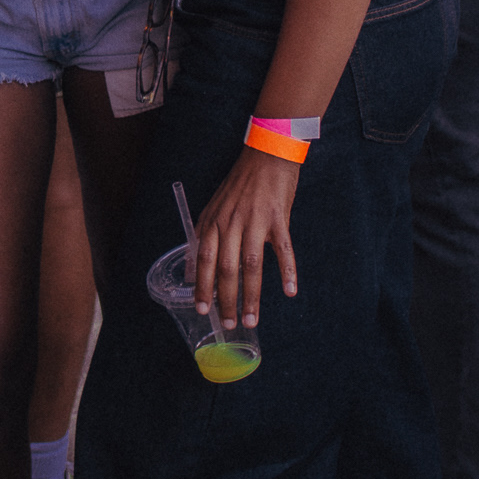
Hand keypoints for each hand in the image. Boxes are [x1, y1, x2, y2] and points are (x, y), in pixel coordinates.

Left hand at [194, 148, 299, 327]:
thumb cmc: (240, 184)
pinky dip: (287, 271)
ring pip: (252, 265)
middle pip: (227, 268)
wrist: (267, 155)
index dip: (202, 286)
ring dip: (251, 296)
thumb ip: (204, 237)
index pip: (203, 259)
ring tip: (251, 319)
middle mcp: (231, 222)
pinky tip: (289, 291)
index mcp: (213, 221)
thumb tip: (189, 269)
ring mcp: (255, 220)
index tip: (203, 310)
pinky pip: (283, 249)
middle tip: (229, 324)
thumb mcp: (214, 207)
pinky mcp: (279, 218)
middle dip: (227, 300)